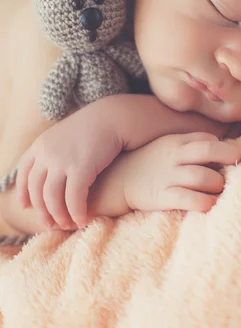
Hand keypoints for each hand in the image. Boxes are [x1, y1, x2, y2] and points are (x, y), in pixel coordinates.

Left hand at [16, 112, 122, 229]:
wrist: (115, 116)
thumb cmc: (95, 127)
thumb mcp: (66, 135)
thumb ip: (54, 151)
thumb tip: (49, 172)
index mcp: (41, 144)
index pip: (24, 173)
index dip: (23, 193)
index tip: (26, 207)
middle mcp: (47, 153)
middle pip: (37, 190)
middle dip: (42, 211)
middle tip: (50, 224)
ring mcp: (62, 161)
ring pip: (52, 199)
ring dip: (59, 216)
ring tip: (68, 224)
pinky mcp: (81, 168)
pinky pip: (74, 199)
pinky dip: (77, 213)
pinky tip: (83, 219)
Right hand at [121, 132, 240, 212]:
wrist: (119, 180)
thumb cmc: (151, 163)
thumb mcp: (168, 146)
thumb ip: (192, 145)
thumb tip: (222, 148)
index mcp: (177, 142)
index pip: (206, 139)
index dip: (223, 148)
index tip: (232, 159)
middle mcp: (174, 156)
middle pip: (207, 151)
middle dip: (228, 157)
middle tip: (238, 167)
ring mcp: (168, 176)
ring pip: (201, 176)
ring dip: (218, 184)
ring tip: (221, 190)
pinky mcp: (162, 196)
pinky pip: (188, 199)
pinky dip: (204, 202)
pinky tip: (210, 205)